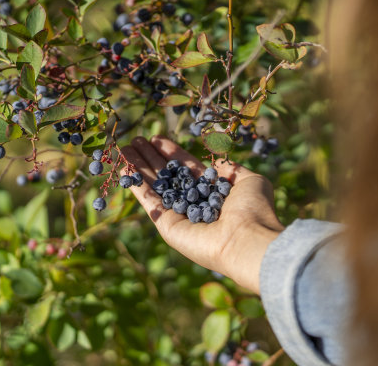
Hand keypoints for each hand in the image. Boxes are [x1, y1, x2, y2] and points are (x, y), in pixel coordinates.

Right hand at [121, 136, 283, 293]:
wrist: (248, 238)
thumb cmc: (253, 208)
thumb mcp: (248, 180)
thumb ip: (230, 169)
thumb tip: (217, 160)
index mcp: (214, 193)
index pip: (188, 168)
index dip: (173, 153)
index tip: (157, 138)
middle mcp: (195, 204)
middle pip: (168, 176)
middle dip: (152, 157)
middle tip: (135, 140)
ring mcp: (180, 216)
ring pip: (155, 186)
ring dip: (139, 167)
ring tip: (124, 148)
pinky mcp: (167, 226)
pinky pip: (149, 201)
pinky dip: (136, 184)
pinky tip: (125, 166)